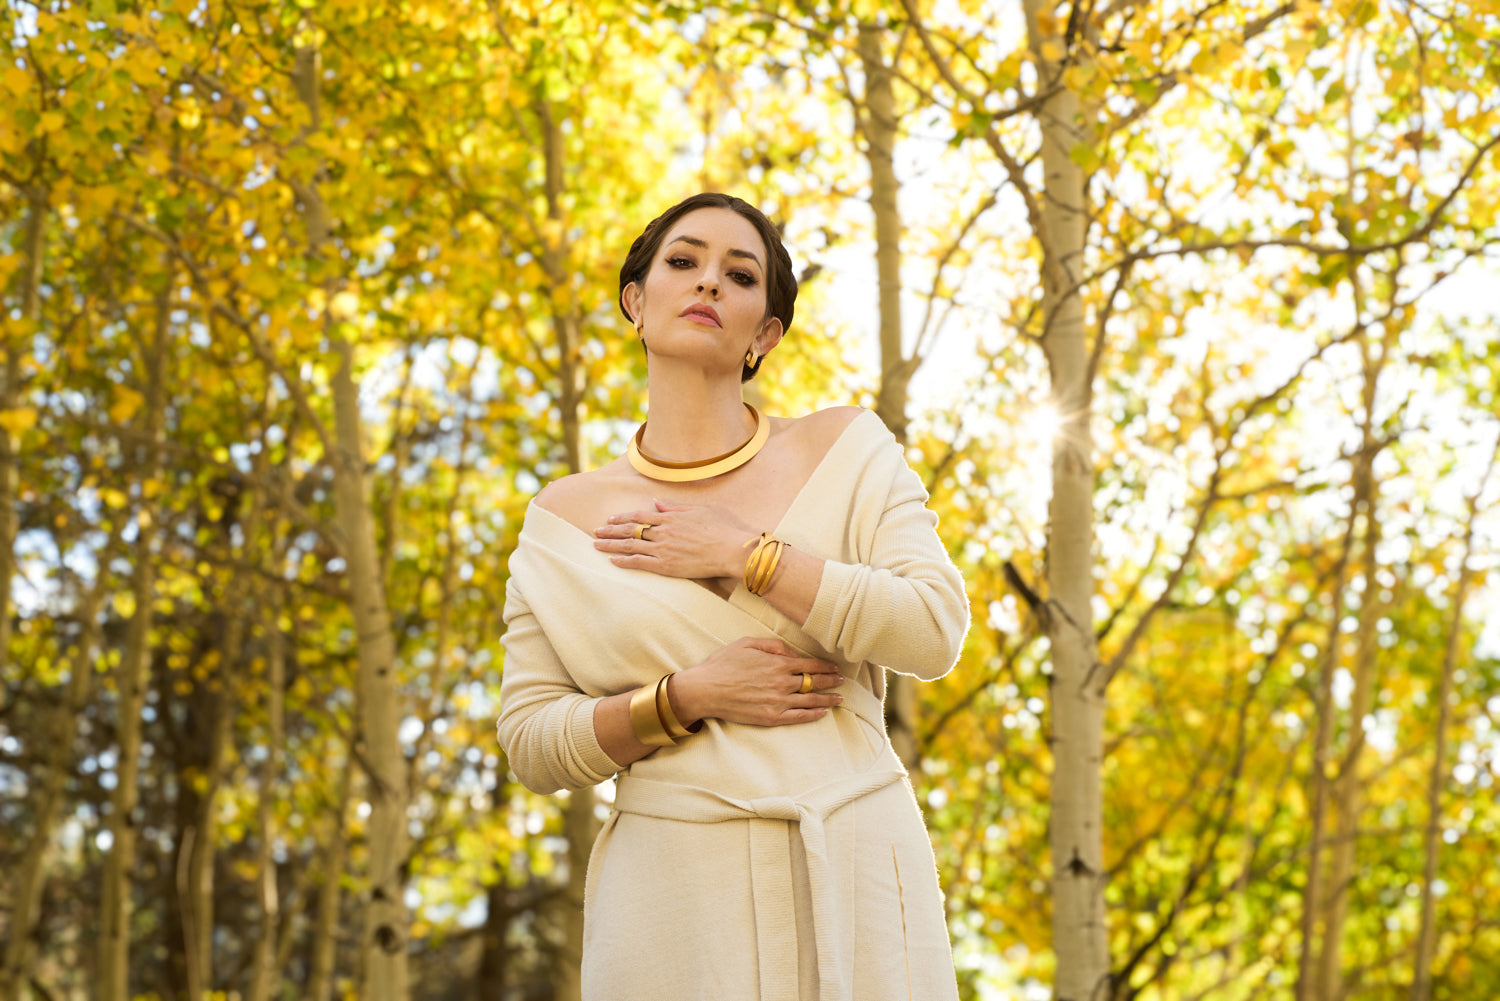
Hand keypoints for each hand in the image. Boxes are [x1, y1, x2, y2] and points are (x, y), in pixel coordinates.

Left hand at [593, 499, 756, 580]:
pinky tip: (612, 561)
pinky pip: (640, 562)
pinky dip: (624, 561)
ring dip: (611, 545)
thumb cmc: (723, 529)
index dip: (622, 517)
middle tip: (596, 531)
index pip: (640, 516)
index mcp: (671, 517)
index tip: (610, 519)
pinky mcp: (666, 566)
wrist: (732, 550)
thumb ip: (676, 507)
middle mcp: (663, 531)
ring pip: (630, 545)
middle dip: (610, 530)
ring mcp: (663, 549)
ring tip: (596, 545)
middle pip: (630, 529)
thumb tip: (657, 503)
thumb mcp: (701, 510)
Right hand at [671, 637, 843, 726]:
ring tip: (838, 698)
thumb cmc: (723, 664)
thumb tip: (792, 653)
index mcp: (778, 663)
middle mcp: (782, 682)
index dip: (825, 666)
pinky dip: (813, 715)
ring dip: (827, 699)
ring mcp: (778, 702)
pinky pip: (798, 717)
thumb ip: (773, 645)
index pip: (810, 664)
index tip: (834, 667)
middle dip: (830, 681)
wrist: (706, 690)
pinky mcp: (771, 718)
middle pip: (814, 682)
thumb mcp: (746, 643)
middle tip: (841, 681)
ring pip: (810, 700)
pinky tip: (822, 713)